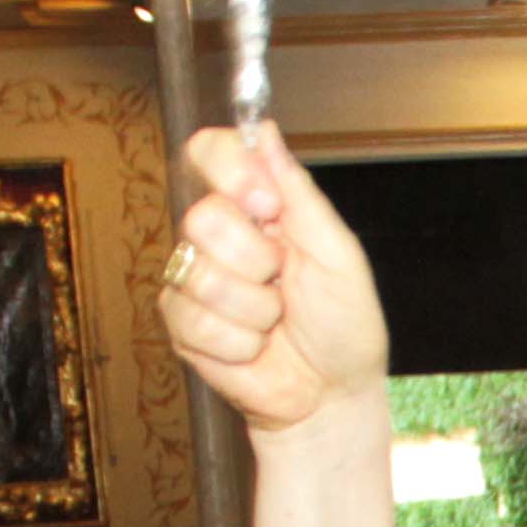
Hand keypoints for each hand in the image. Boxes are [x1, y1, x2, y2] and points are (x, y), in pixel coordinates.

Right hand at [156, 124, 390, 444]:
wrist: (332, 396)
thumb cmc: (344, 326)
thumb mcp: (336, 252)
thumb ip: (298, 192)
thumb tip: (264, 130)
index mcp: (256, 207)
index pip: (210, 153)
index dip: (229, 170)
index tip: (265, 204)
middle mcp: (219, 236)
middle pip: (202, 217)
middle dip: (256, 259)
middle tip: (282, 281)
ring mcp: (194, 279)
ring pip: (200, 274)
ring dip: (253, 308)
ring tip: (274, 321)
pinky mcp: (182, 325)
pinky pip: (194, 320)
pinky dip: (239, 342)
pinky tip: (255, 347)